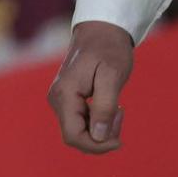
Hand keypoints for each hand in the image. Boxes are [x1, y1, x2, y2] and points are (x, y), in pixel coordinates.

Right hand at [47, 19, 133, 153]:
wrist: (100, 31)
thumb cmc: (109, 50)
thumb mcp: (112, 76)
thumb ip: (104, 107)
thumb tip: (98, 136)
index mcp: (64, 95)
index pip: (73, 136)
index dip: (97, 145)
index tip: (120, 139)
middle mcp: (56, 99)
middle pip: (75, 137)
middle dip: (101, 136)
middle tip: (121, 115)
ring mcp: (60, 99)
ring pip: (78, 131)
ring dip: (101, 129)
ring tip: (118, 109)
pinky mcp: (67, 98)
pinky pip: (80, 121)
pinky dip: (98, 121)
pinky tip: (111, 106)